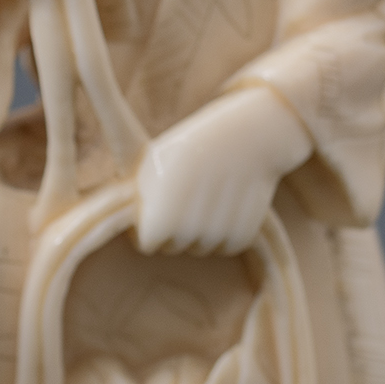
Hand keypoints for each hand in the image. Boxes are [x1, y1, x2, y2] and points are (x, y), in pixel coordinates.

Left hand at [135, 86, 312, 256]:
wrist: (248, 134)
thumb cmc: (191, 147)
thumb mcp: (155, 161)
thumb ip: (141, 197)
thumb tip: (136, 231)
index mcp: (165, 199)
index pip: (148, 243)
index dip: (147, 232)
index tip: (152, 215)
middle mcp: (193, 218)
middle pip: (174, 248)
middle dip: (171, 234)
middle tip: (179, 207)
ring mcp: (221, 226)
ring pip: (202, 249)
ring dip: (198, 237)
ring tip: (201, 205)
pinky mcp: (248, 229)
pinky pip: (228, 247)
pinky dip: (223, 237)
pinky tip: (222, 212)